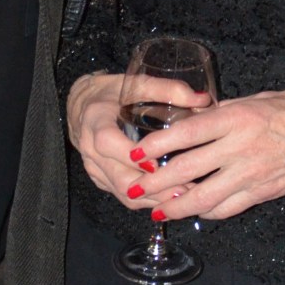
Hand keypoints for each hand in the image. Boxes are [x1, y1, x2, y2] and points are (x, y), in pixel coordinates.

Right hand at [66, 72, 210, 208]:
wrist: (81, 107)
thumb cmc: (109, 93)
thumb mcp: (135, 84)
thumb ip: (167, 89)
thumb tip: (202, 99)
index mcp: (96, 121)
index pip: (108, 143)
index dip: (130, 157)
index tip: (157, 166)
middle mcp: (90, 148)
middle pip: (119, 177)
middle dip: (154, 188)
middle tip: (186, 189)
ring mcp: (94, 167)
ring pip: (122, 192)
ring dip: (153, 199)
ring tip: (184, 197)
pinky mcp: (100, 179)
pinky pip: (121, 195)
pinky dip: (146, 200)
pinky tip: (170, 199)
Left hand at [127, 88, 284, 221]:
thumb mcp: (263, 99)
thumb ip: (229, 111)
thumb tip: (198, 117)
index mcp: (239, 118)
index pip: (187, 133)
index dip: (157, 145)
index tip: (135, 151)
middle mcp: (242, 148)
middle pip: (188, 170)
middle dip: (156, 182)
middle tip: (135, 187)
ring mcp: (252, 174)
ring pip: (204, 198)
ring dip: (177, 205)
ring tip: (157, 208)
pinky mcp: (263, 193)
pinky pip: (228, 208)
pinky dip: (207, 212)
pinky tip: (193, 211)